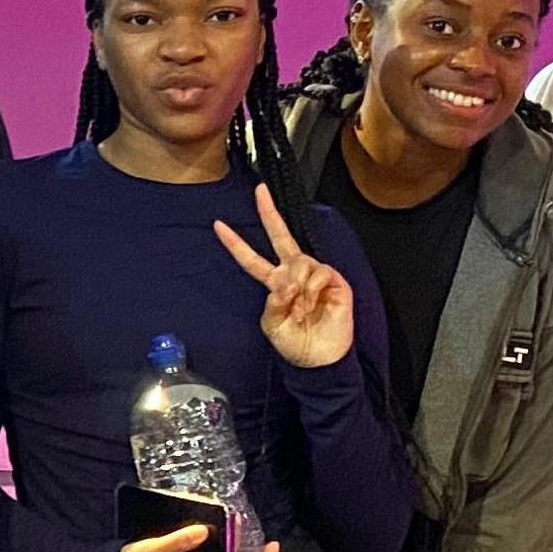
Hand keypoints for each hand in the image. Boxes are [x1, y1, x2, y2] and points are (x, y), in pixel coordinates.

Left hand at [215, 183, 356, 369]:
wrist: (319, 359)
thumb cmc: (295, 343)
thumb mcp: (272, 325)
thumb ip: (273, 302)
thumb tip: (285, 283)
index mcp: (275, 283)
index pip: (252, 259)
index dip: (236, 244)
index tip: (219, 226)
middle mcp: (294, 274)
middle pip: (280, 236)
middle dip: (269, 213)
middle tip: (260, 192)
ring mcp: (314, 275)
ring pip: (299, 262)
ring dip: (297, 287)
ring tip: (300, 310)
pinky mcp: (334, 281)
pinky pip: (318, 273)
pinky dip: (311, 291)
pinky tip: (311, 306)